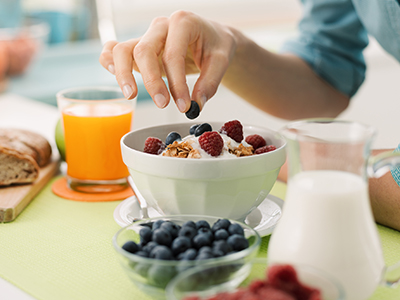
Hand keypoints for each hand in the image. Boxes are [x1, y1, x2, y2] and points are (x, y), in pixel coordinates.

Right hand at [99, 10, 237, 112]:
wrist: (212, 37)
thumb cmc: (216, 45)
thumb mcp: (221, 61)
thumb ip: (210, 83)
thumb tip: (196, 104)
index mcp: (183, 22)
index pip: (173, 55)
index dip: (176, 84)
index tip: (184, 106)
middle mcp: (161, 26)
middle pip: (144, 51)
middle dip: (152, 81)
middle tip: (163, 104)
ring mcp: (147, 36)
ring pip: (123, 49)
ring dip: (123, 74)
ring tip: (131, 95)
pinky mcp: (139, 47)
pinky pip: (115, 49)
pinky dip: (108, 61)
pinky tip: (112, 73)